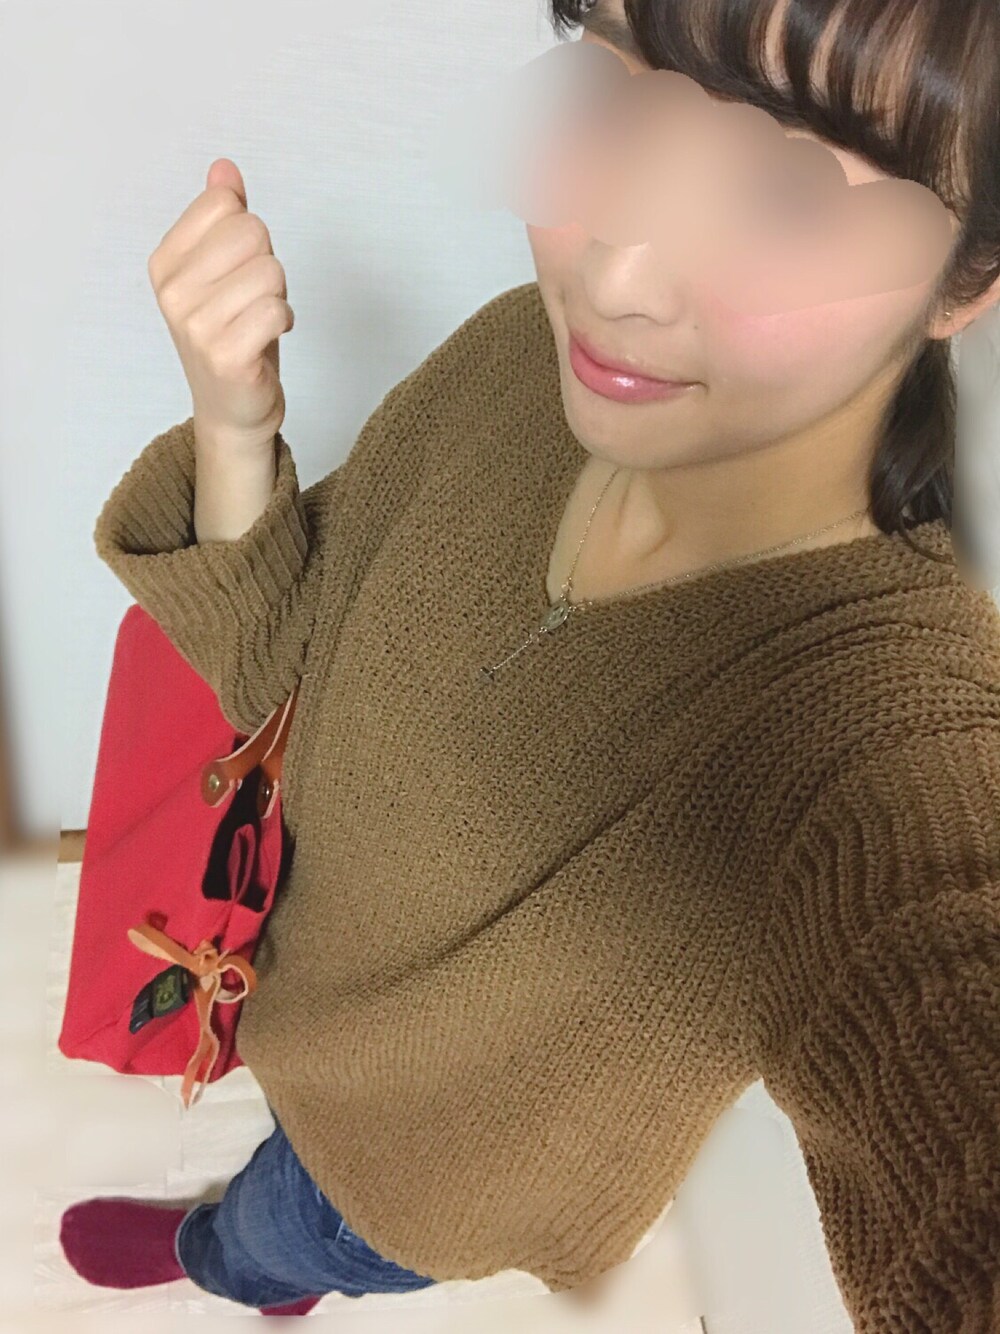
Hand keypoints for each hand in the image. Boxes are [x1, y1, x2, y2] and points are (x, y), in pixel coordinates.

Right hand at [147, 157, 293, 449]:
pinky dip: (284, 321)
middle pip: (252, 232)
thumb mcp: (225, 271)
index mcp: (166, 262)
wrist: (234, 410)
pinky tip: (268, 339)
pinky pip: (277, 309)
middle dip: (268, 264)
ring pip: (271, 271)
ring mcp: (195, 325)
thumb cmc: (233, 336)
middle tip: (254, 301)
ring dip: (279, 295)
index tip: (239, 271)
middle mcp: (172, 292)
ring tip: (260, 322)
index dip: (249, 234)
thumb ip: (223, 218)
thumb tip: (224, 169)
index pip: (224, 204)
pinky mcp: (224, 355)